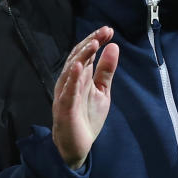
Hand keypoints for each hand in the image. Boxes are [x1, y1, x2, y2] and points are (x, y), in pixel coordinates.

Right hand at [52, 26, 119, 168]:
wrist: (76, 146)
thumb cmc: (86, 117)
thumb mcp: (102, 91)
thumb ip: (106, 71)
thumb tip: (113, 46)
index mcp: (79, 77)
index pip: (85, 54)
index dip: (95, 40)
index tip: (109, 30)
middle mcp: (70, 82)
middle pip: (77, 57)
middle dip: (90, 43)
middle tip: (103, 32)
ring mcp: (66, 95)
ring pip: (71, 71)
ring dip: (81, 57)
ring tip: (93, 44)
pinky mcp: (65, 108)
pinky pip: (68, 92)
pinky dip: (72, 79)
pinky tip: (78, 67)